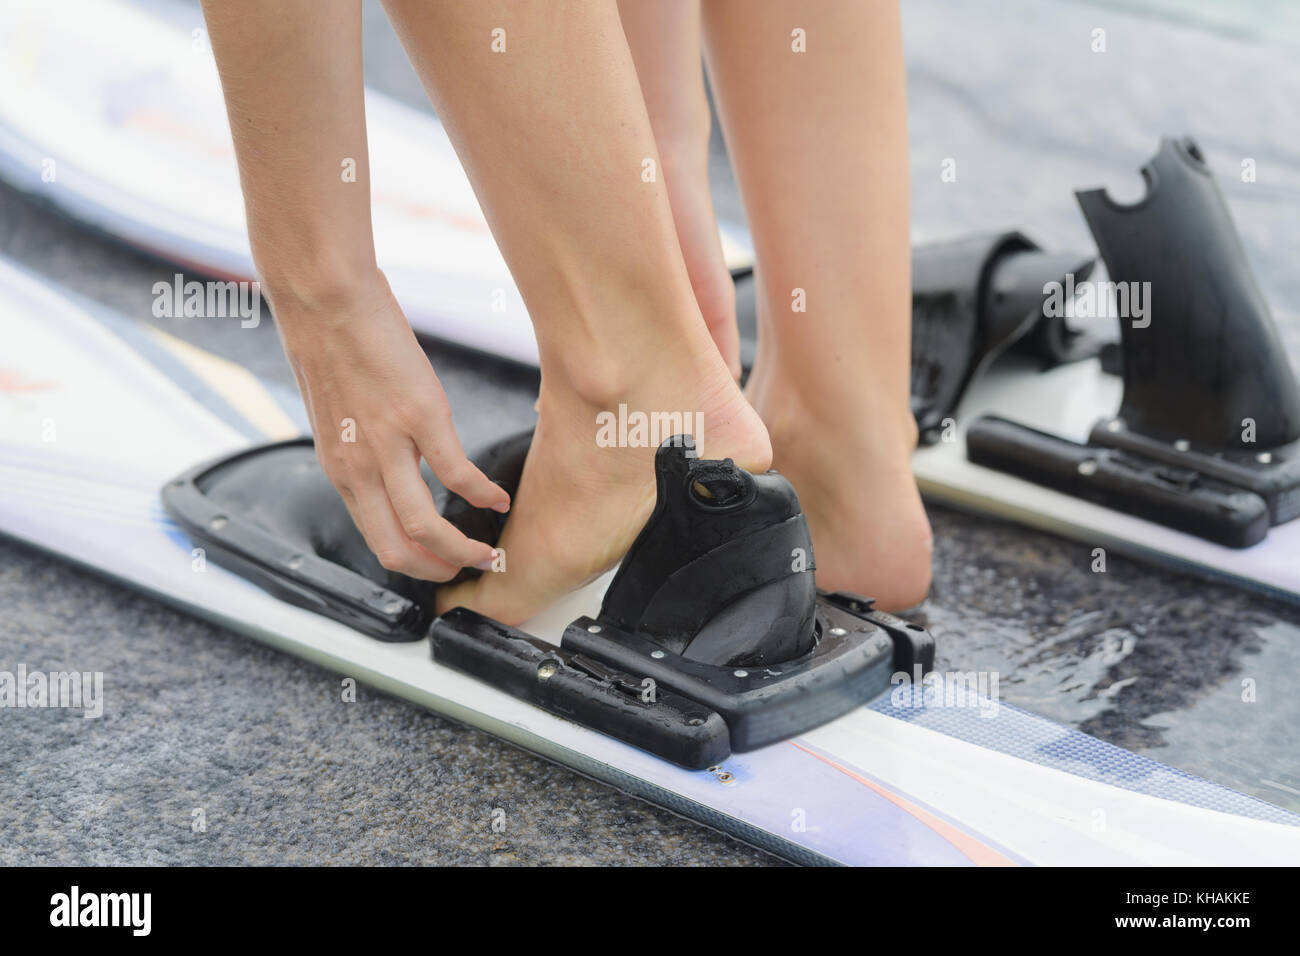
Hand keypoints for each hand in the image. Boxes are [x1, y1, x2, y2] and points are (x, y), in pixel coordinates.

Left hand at [272, 269, 509, 580]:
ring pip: (426, 527)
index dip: (414, 564)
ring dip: (463, 550)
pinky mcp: (419, 416)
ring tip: (489, 549)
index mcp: (341, 469)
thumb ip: (362, 447)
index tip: (441, 564)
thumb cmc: (332, 345)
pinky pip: (457, 474)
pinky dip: (483, 494)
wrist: (325, 300)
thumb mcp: (338, 414)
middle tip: (468, 569)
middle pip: (399, 549)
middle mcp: (359, 468)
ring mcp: (388, 446)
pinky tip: (498, 497)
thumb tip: (387, 462)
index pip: (376, 540)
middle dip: (440, 570)